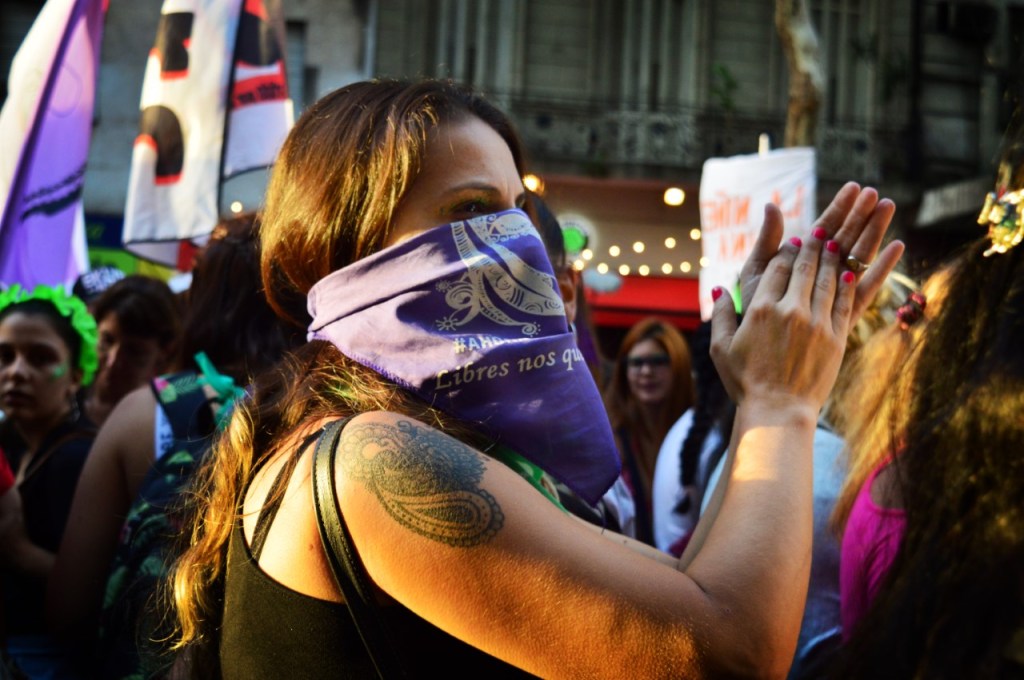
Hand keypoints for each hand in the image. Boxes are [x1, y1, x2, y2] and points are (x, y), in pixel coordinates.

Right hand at [710, 198, 903, 413]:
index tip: (793, 241)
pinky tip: (850, 271)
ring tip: (836, 243)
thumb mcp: (721, 348)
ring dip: (832, 258)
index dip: (785, 251)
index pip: (776, 269)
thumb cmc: (745, 382)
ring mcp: (816, 323)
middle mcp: (790, 311)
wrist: (778, 411)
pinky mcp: (836, 338)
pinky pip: (844, 302)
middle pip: (804, 267)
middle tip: (820, 230)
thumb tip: (718, 289)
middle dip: (813, 245)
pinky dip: (848, 283)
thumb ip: (721, 314)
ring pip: (827, 279)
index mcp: (761, 310)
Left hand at [738, 183, 903, 324]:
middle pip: (844, 239)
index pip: (822, 229)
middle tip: (875, 192)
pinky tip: (897, 246)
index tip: (853, 187)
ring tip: (888, 206)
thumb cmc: (751, 313)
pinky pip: (865, 289)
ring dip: (874, 232)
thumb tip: (771, 204)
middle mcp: (819, 276)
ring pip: (857, 258)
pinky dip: (880, 269)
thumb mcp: (755, 273)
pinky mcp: (842, 315)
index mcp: (799, 262)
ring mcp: (832, 294)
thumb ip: (768, 242)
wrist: (754, 354)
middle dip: (859, 215)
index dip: (838, 208)